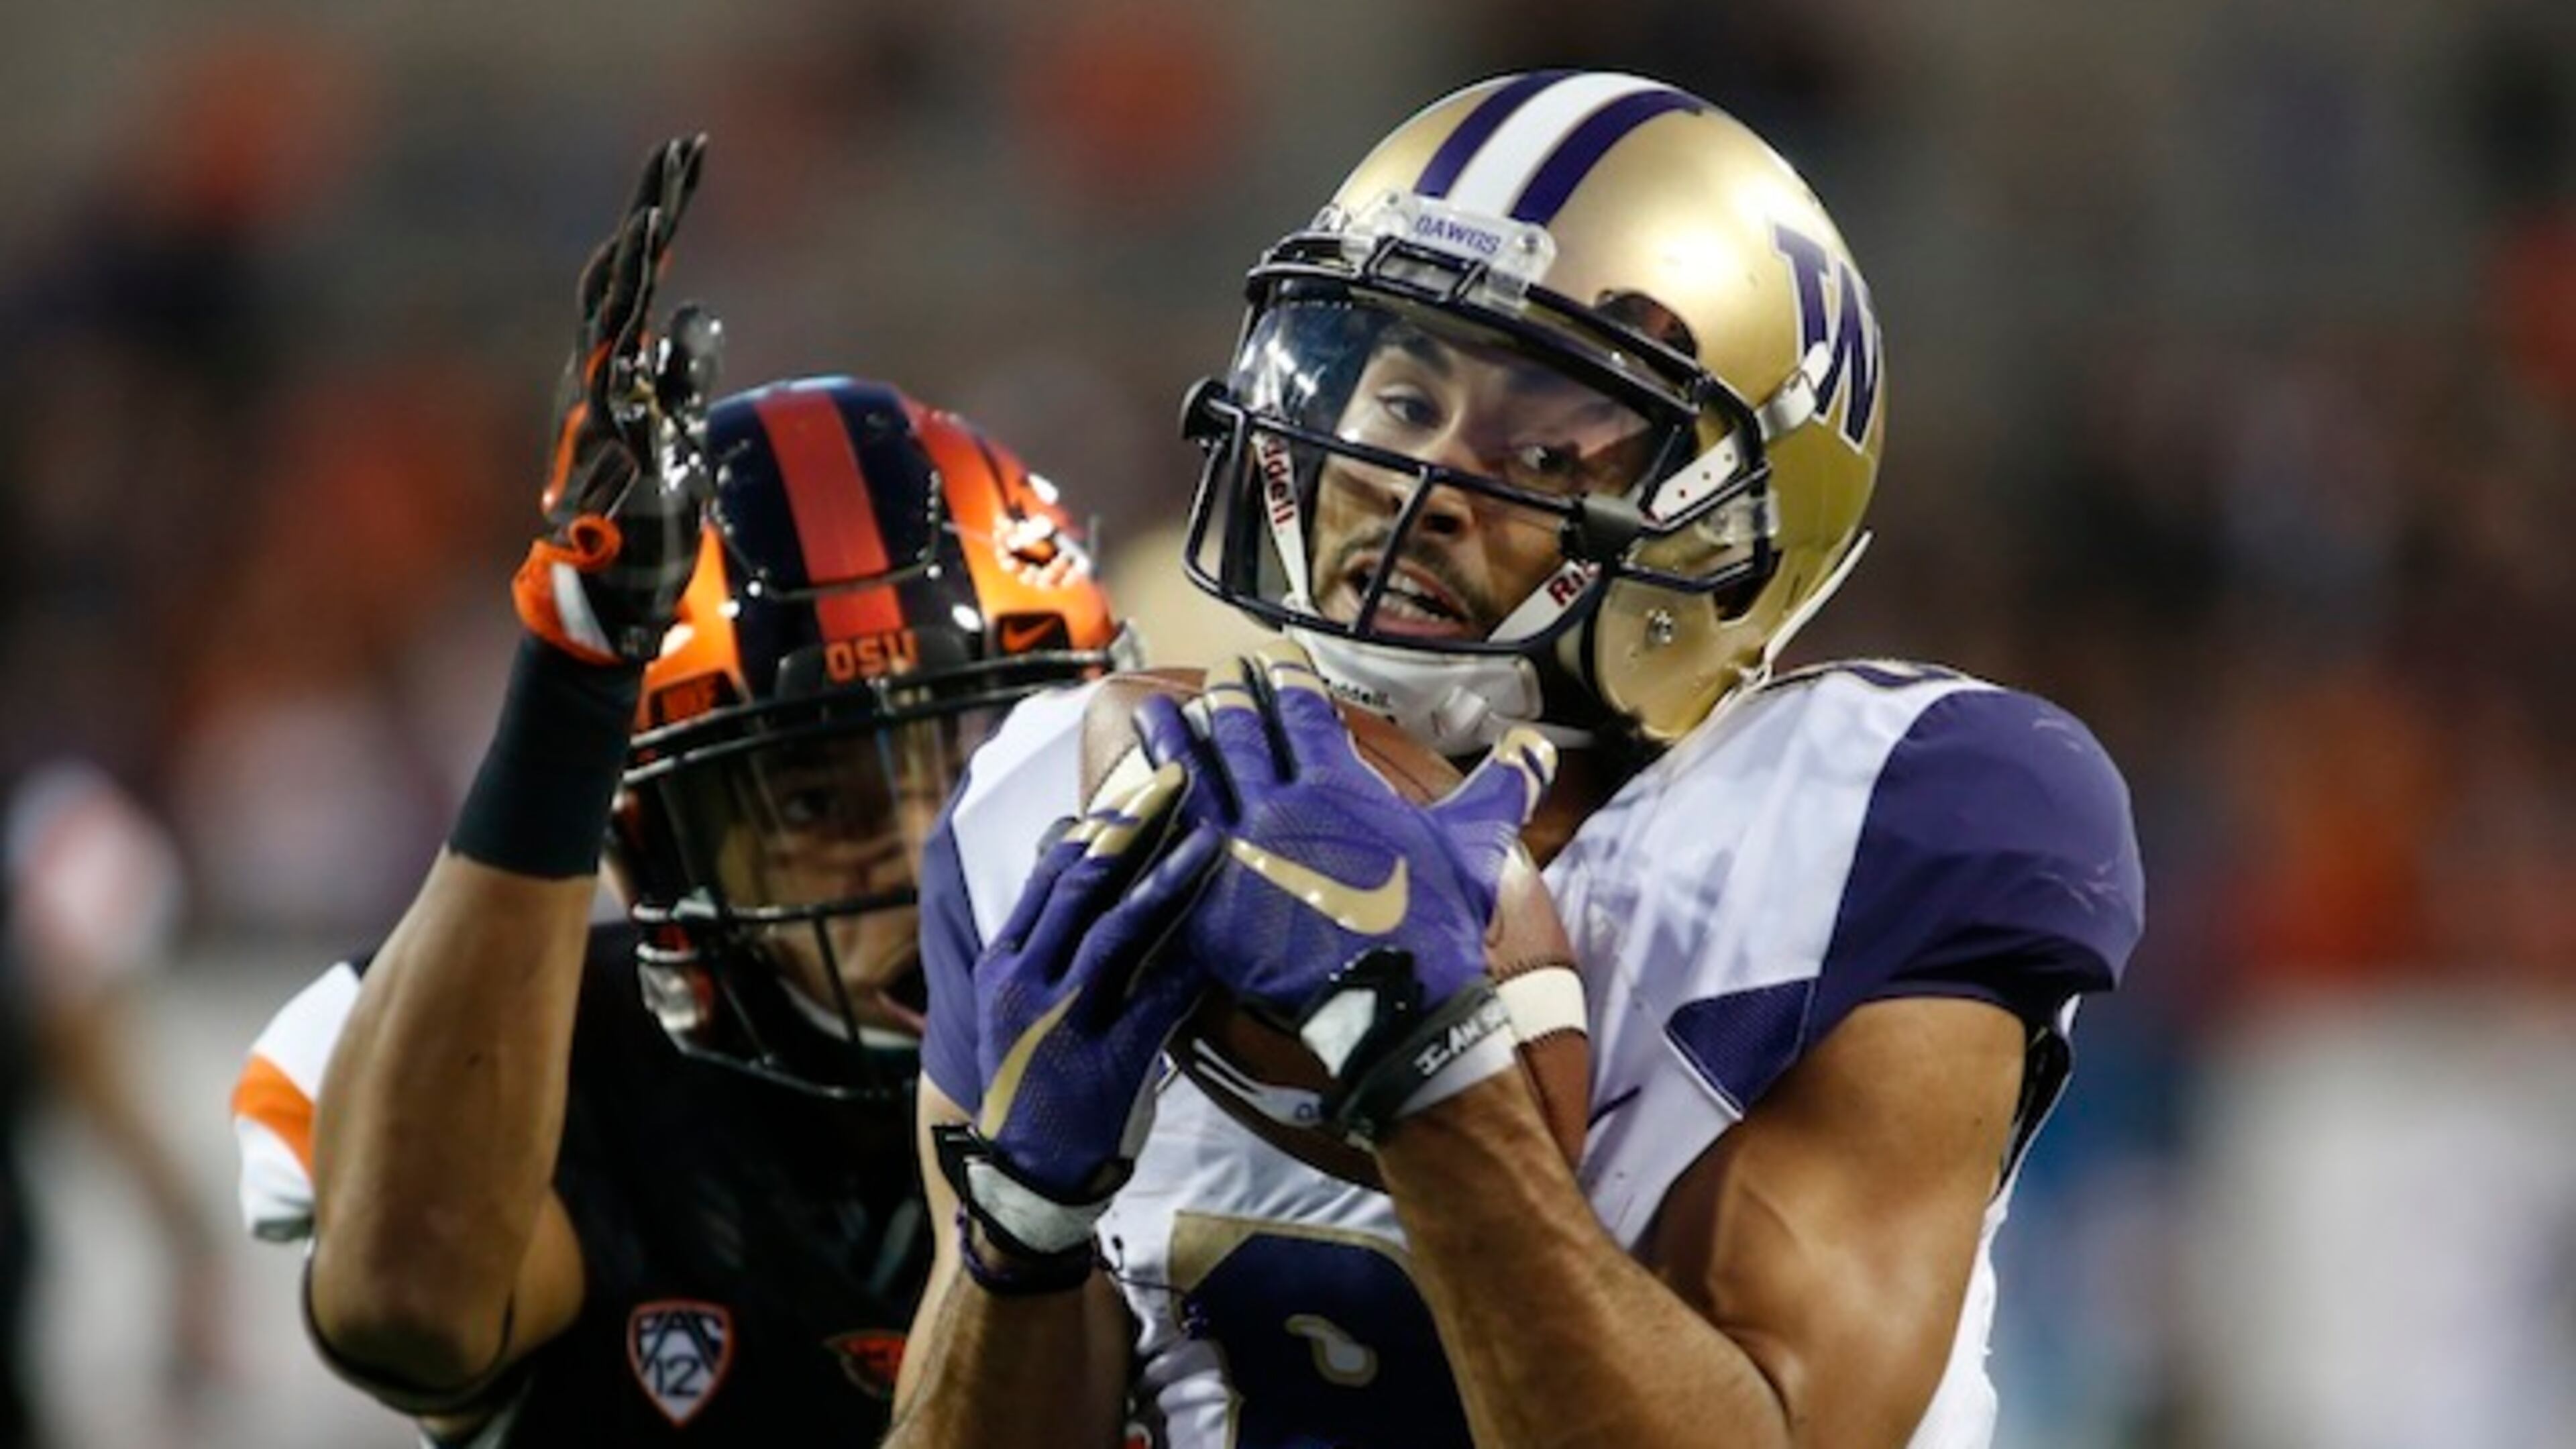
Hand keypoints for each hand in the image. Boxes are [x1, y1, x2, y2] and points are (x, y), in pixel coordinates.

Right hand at [512, 134, 725, 664]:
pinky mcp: (616, 462)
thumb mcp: (673, 427)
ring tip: (656, 214)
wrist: (603, 595)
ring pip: (614, 328)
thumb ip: (683, 371)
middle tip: (677, 152)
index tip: (685, 154)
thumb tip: (697, 314)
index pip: (635, 272)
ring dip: (634, 272)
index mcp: (609, 367)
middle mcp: (596, 380)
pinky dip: (636, 357)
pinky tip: (653, 320)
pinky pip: (624, 400)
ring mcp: (601, 416)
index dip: (658, 212)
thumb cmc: (638, 513)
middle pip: (623, 279)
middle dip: (650, 213)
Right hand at [938, 762, 1219, 1261]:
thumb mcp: (1020, 1000)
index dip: (1100, 822)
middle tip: (1180, 779)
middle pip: (1082, 885)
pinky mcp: (1107, 1061)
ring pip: (1116, 931)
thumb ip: (1044, 933)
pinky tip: (1228, 933)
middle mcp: (1026, 981)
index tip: (1143, 781)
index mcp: (1005, 960)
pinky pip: (1157, 1001)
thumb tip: (1069, 845)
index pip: (1050, 872)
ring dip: (1166, 879)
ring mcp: (1064, 1020)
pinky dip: (1192, 964)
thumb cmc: (1036, 1075)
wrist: (1030, 1174)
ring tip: (1210, 836)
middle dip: (1134, 826)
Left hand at [1135, 643, 1555, 1141]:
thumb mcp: (1474, 845)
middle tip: (1218, 677)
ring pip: (1191, 778)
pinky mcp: (1206, 905)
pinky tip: (1137, 797)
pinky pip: (1164, 847)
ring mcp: (1234, 855)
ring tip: (1158, 712)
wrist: (1395, 1005)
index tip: (1269, 659)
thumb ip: (1502, 786)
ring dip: (1174, 740)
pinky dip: (1148, 814)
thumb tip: (1539, 743)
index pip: (1298, 710)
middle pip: (1237, 733)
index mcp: (1334, 785)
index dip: (1281, 678)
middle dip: (1227, 697)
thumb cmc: (1434, 923)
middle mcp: (1275, 807)